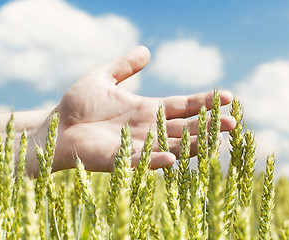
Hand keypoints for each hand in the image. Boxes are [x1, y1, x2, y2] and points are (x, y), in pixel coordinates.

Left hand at [54, 46, 235, 171]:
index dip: (204, 101)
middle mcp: (147, 128)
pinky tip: (172, 160)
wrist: (55, 127)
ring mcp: (136, 145)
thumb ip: (124, 67)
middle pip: (185, 127)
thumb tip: (147, 51)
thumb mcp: (102, 78)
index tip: (226, 96)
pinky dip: (157, 161)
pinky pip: (142, 162)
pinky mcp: (120, 160)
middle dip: (208, 125)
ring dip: (193, 145)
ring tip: (216, 140)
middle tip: (232, 122)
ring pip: (171, 146)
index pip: (182, 105)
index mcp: (147, 109)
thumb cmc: (77, 104)